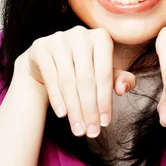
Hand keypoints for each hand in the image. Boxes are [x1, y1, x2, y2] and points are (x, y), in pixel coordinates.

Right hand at [14, 26, 135, 137]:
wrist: (48, 58)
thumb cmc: (82, 66)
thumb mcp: (103, 71)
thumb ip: (119, 79)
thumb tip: (123, 88)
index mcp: (101, 37)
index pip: (105, 73)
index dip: (106, 100)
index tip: (105, 123)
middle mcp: (80, 34)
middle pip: (86, 79)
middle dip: (89, 109)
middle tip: (91, 132)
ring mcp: (59, 39)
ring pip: (68, 81)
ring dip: (74, 109)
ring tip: (78, 129)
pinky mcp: (41, 47)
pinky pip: (51, 77)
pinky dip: (57, 98)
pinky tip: (63, 115)